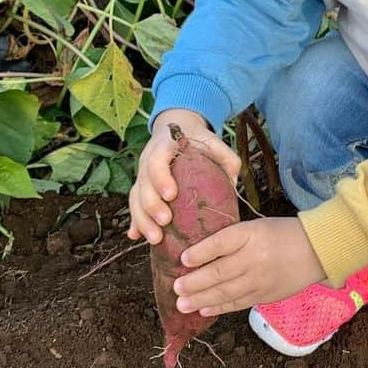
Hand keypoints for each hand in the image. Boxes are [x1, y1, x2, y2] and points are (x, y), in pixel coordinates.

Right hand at [128, 108, 241, 244]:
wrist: (178, 129)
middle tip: (165, 221)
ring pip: (135, 198)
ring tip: (155, 239)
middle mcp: (148, 159)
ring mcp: (143, 174)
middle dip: (151, 205)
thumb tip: (233, 181)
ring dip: (143, 219)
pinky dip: (136, 222)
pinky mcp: (141, 188)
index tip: (171, 195)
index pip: (156, 160)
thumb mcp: (213, 141)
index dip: (160, 178)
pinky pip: (134, 205)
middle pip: (143, 184)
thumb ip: (226, 157)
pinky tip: (137, 237)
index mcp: (164, 146)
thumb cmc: (197, 139)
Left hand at [172, 216, 324, 315]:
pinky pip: (238, 303)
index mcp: (252, 234)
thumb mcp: (256, 227)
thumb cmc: (281, 234)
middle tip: (175, 288)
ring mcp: (260, 280)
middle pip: (219, 271)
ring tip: (182, 304)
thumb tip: (199, 253)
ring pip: (225, 291)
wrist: (316, 251)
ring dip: (201, 299)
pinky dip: (219, 307)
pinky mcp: (265, 295)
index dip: (200, 252)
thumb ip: (231, 239)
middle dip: (194, 282)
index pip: (221, 242)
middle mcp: (255, 258)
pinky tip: (204, 309)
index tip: (182, 259)